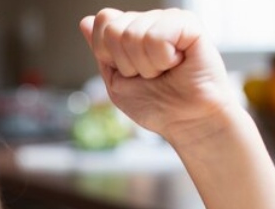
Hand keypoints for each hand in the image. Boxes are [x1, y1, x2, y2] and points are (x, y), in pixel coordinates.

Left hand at [80, 8, 236, 142]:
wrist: (187, 122)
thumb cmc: (158, 106)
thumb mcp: (117, 82)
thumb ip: (101, 51)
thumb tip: (85, 21)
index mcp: (132, 30)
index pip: (104, 20)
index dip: (109, 54)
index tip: (130, 72)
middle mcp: (150, 20)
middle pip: (114, 28)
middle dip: (127, 63)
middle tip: (150, 75)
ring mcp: (169, 19)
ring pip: (133, 35)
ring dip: (147, 66)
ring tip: (165, 72)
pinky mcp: (189, 24)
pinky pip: (156, 37)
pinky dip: (163, 60)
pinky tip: (177, 64)